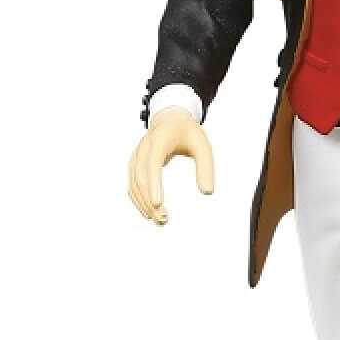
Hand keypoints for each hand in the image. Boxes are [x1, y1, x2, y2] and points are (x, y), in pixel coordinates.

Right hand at [127, 108, 214, 224]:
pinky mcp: (134, 164)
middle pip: (141, 177)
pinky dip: (139, 199)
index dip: (154, 184)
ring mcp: (136, 156)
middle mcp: (144, 147)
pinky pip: (132, 184)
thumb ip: (206, 167)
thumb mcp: (202, 146)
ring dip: (144, 204)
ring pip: (134, 183)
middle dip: (149, 200)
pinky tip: (149, 212)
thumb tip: (208, 192)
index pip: (153, 163)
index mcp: (160, 139)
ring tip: (160, 220)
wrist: (170, 119)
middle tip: (164, 219)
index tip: (158, 203)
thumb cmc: (188, 132)